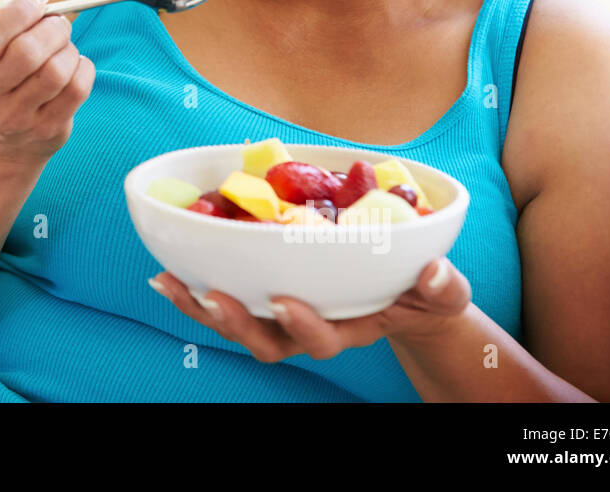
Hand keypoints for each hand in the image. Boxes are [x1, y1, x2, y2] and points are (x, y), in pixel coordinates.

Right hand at [0, 0, 95, 165]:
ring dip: (68, 49)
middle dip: (52, 28)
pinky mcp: (46, 130)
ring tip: (63, 47)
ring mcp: (13, 118)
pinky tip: (72, 66)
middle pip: (27, 53)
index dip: (19, 12)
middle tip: (57, 22)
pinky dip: (83, 68)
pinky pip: (77, 88)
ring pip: (56, 71)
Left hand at [149, 258, 471, 361]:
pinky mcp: (263, 293)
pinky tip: (167, 270)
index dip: (302, 326)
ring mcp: (282, 314)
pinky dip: (194, 286)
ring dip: (200, 306)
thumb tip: (435, 272)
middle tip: (211, 296)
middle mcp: (309, 326)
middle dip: (237, 322)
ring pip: (237, 322)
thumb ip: (443, 286)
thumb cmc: (422, 290)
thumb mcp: (442, 290)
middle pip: (267, 340)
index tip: (284, 301)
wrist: (404, 290)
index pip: (323, 338)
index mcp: (350, 326)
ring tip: (169, 283)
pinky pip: (224, 297)